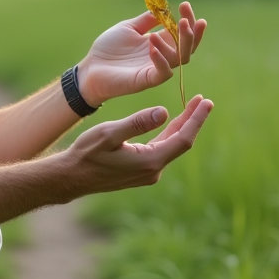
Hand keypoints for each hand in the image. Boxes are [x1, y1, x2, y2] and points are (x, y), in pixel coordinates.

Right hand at [62, 95, 212, 195]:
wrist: (72, 177)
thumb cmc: (87, 153)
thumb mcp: (109, 133)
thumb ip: (137, 123)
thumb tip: (164, 112)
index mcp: (150, 161)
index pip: (183, 138)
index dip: (196, 119)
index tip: (206, 103)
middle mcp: (154, 170)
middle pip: (181, 142)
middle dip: (192, 120)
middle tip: (203, 101)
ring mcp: (148, 173)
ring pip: (171, 146)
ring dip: (181, 126)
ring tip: (191, 108)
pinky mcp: (141, 172)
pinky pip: (161, 150)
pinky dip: (168, 134)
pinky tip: (170, 123)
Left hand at [77, 2, 206, 105]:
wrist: (90, 68)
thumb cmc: (108, 48)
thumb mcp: (129, 28)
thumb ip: (147, 20)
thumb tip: (164, 9)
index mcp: (159, 42)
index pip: (181, 32)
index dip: (187, 19)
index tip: (185, 5)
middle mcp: (162, 56)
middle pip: (187, 47)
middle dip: (191, 32)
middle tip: (186, 19)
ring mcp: (155, 68)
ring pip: (180, 59)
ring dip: (177, 43)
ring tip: (164, 30)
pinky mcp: (146, 80)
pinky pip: (163, 73)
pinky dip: (161, 60)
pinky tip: (153, 47)